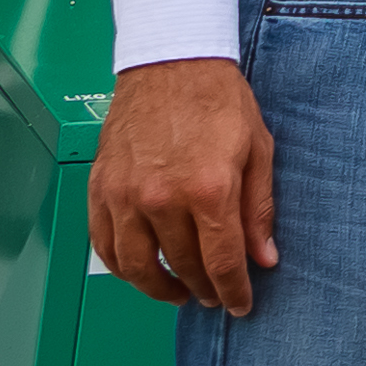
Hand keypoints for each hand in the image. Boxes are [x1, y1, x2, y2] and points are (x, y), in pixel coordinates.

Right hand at [88, 58, 276, 312]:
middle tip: (215, 296)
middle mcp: (162, 199)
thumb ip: (258, 208)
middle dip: (203, 289)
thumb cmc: (218, 99)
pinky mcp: (100, 190)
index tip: (241, 304)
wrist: (171, 61)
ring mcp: (125, 197)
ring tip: (180, 291)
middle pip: (183, 266)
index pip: (221, 262)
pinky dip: (122, 268)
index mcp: (208, 189)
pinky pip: (105, 246)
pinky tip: (141, 270)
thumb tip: (264, 257)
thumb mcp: (257, 149)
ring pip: (138, 267)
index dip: (234, 291)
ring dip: (160, 288)